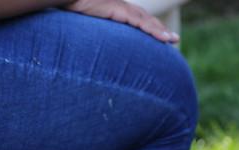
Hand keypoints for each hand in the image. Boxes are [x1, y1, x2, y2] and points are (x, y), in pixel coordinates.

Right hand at [63, 0, 178, 42]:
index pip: (135, 19)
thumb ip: (91, 36)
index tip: (159, 37)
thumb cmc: (65, 10)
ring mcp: (119, 6)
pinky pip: (140, 21)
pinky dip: (154, 30)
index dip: (148, 27)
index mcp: (112, 9)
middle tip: (172, 40)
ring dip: (160, 31)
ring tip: (172, 41)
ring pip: (146, 20)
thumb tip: (91, 55)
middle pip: (144, 19)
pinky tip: (164, 38)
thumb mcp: (83, 27)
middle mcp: (118, 6)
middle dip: (159, 29)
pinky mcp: (118, 9)